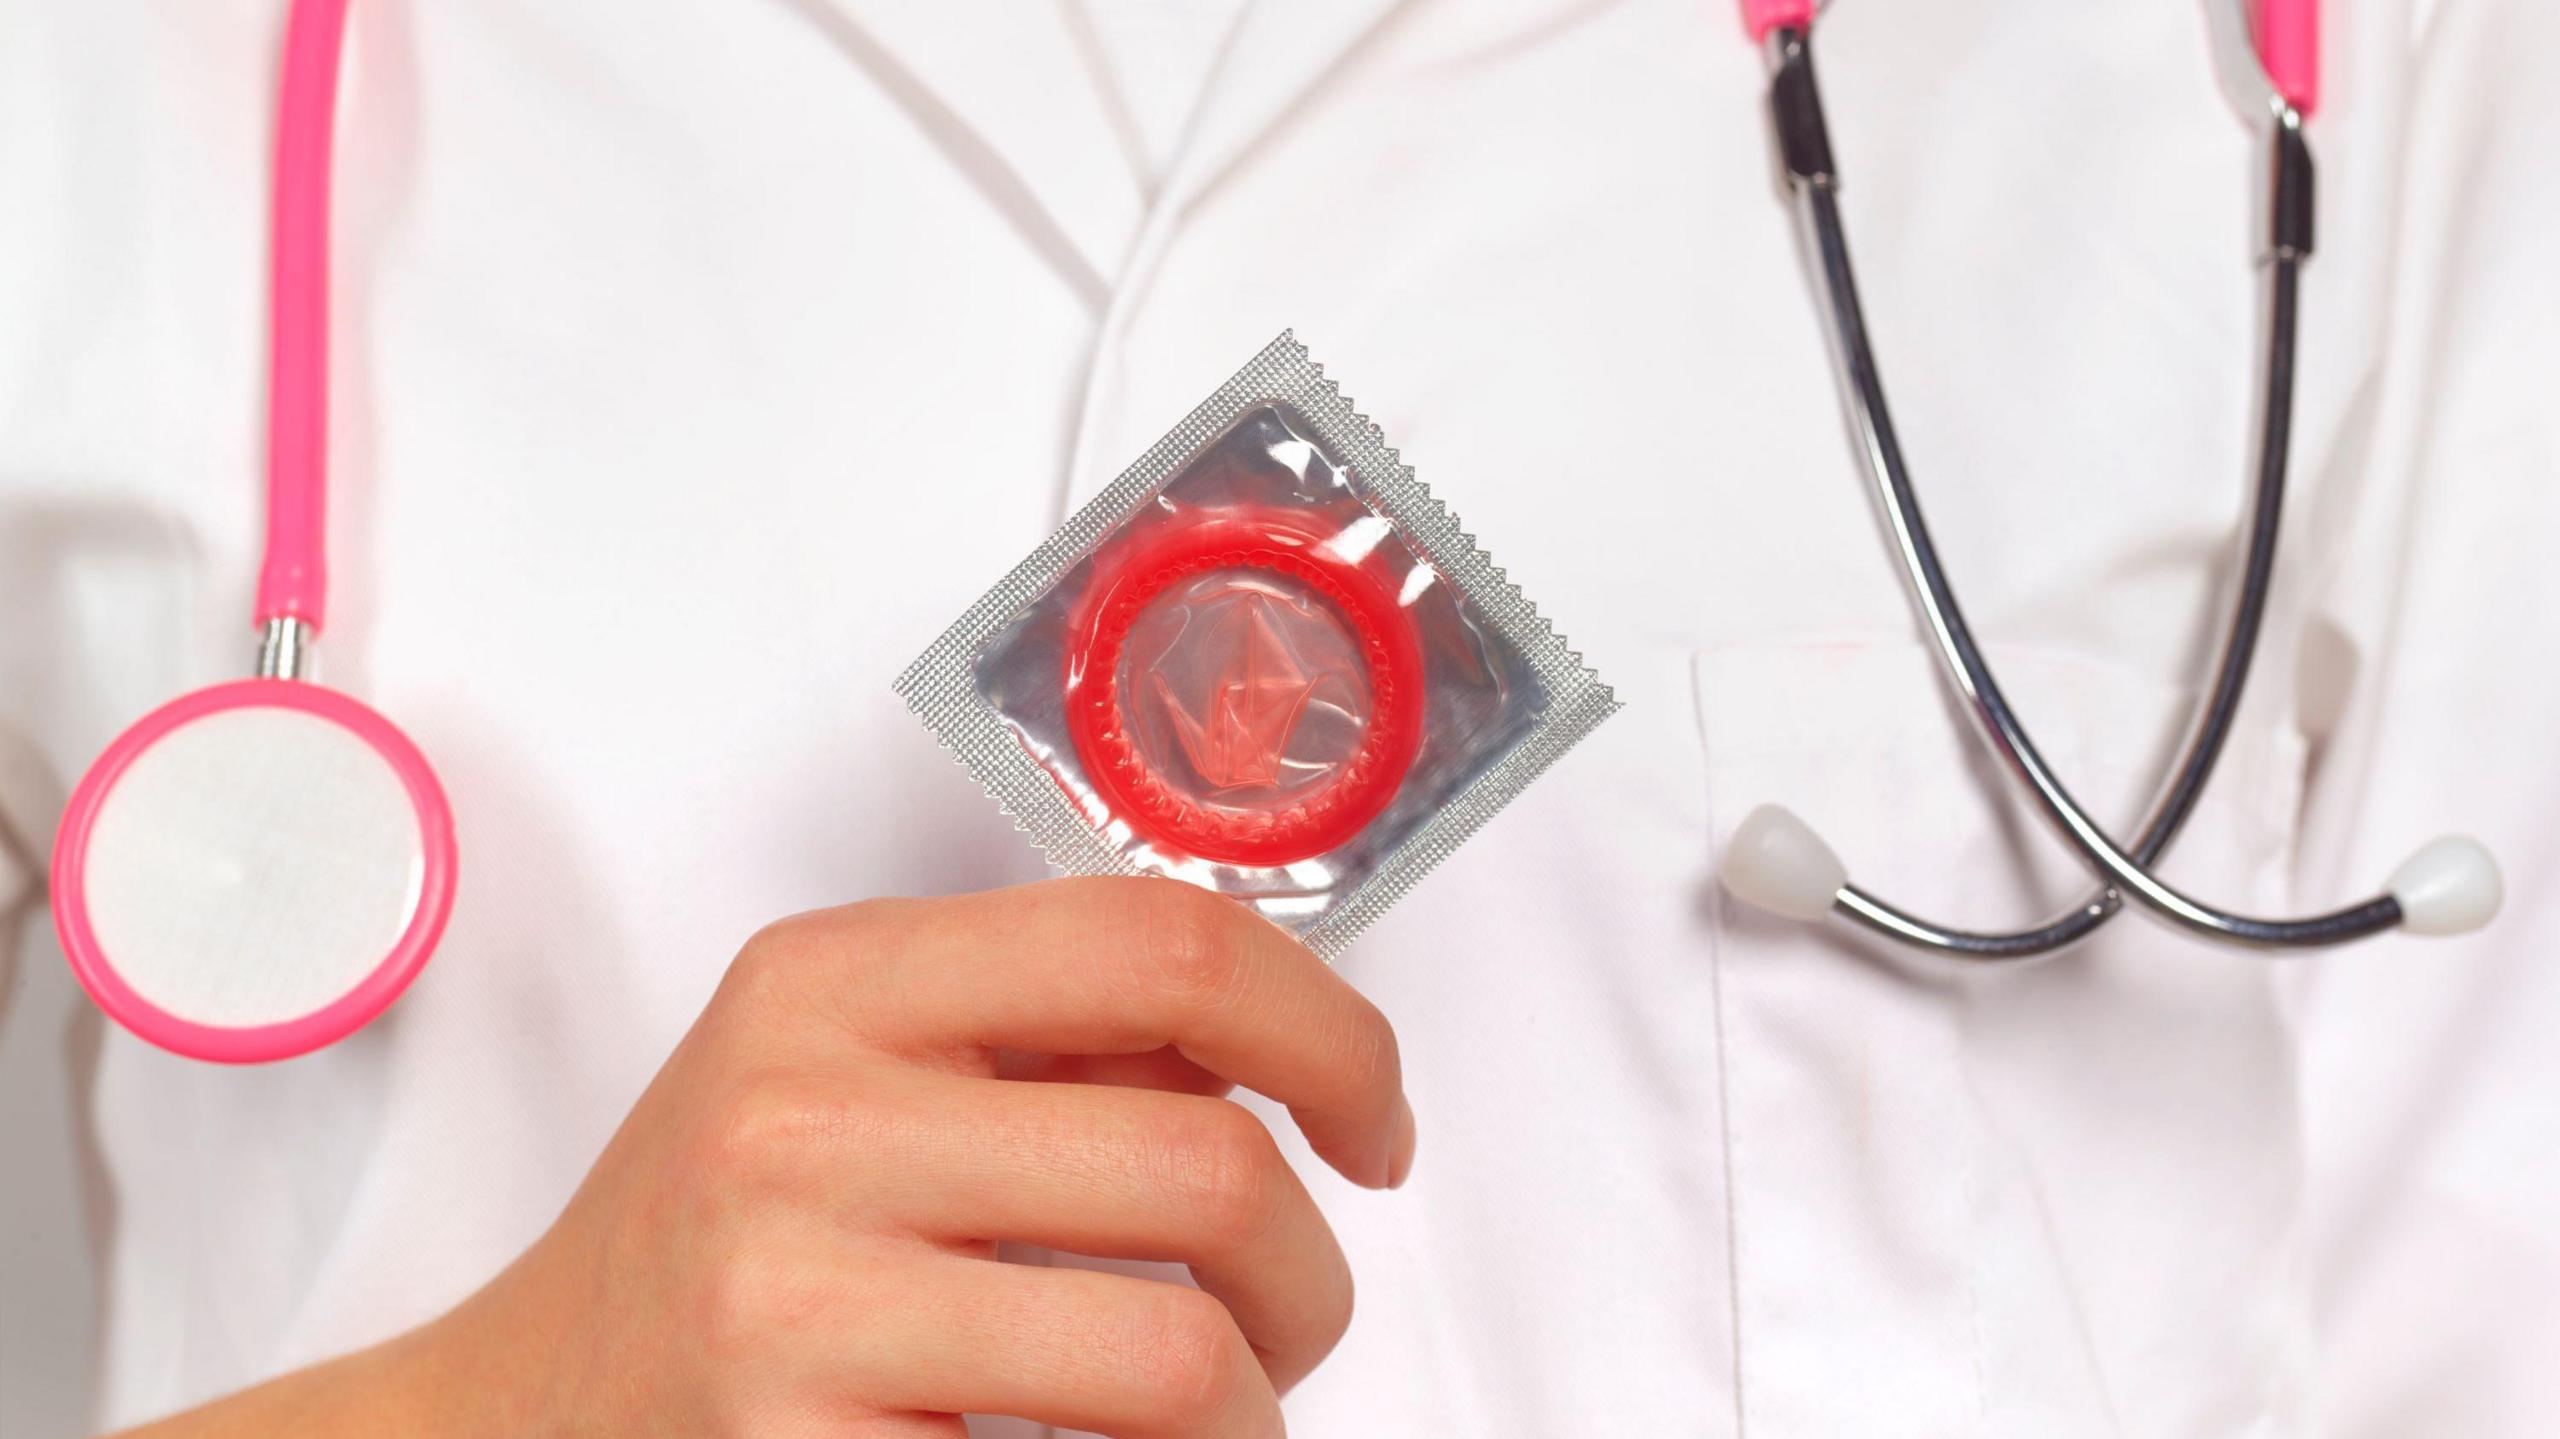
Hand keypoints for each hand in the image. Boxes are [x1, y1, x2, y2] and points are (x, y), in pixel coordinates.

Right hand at [427, 877, 1412, 1436]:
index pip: (1164, 944)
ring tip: (1213, 1411)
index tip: (1373, 1122)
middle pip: (1208, 1165)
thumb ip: (1046, 1040)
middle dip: (1310, 1271)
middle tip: (1287, 1315)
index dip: (1330, 1033)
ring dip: (1254, 1406)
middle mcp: (801, 1115)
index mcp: (833, 979)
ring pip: (1181, 1354)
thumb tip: (1286, 1055)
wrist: (513, 1424)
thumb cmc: (714, 1248)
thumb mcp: (846, 1072)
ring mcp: (792, 1297)